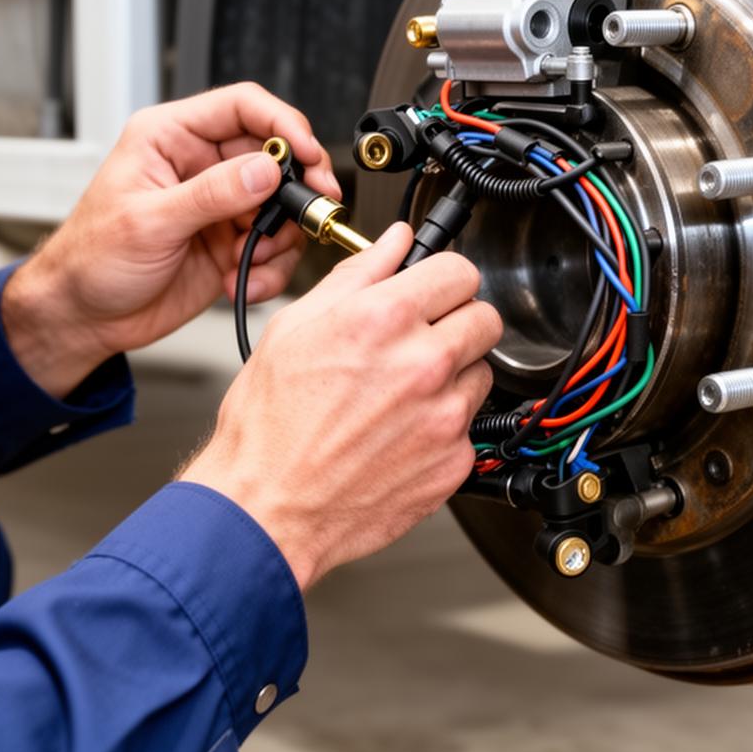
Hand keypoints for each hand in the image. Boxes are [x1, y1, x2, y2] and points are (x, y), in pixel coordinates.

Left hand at [3, 83, 339, 395]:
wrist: (83, 317)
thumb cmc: (90, 259)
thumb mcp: (148, 222)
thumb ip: (211, 194)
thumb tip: (264, 170)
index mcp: (171, 138)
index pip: (241, 106)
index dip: (282, 123)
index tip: (307, 153)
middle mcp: (200, 165)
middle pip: (274, 155)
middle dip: (297, 187)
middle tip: (313, 209)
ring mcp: (219, 205)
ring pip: (281, 205)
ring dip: (280, 238)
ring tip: (253, 260)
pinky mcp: (230, 242)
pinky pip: (273, 248)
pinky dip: (269, 269)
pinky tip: (241, 282)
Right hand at [178, 223, 502, 590]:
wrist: (267, 509)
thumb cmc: (269, 426)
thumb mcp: (294, 328)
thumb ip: (357, 276)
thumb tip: (394, 243)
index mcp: (383, 319)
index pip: (460, 271)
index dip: (445, 278)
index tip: (436, 289)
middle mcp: (422, 364)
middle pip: (486, 318)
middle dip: (458, 321)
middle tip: (425, 338)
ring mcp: (444, 416)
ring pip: (483, 372)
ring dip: (454, 375)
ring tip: (404, 392)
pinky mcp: (454, 461)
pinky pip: (469, 426)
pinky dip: (445, 425)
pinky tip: (402, 431)